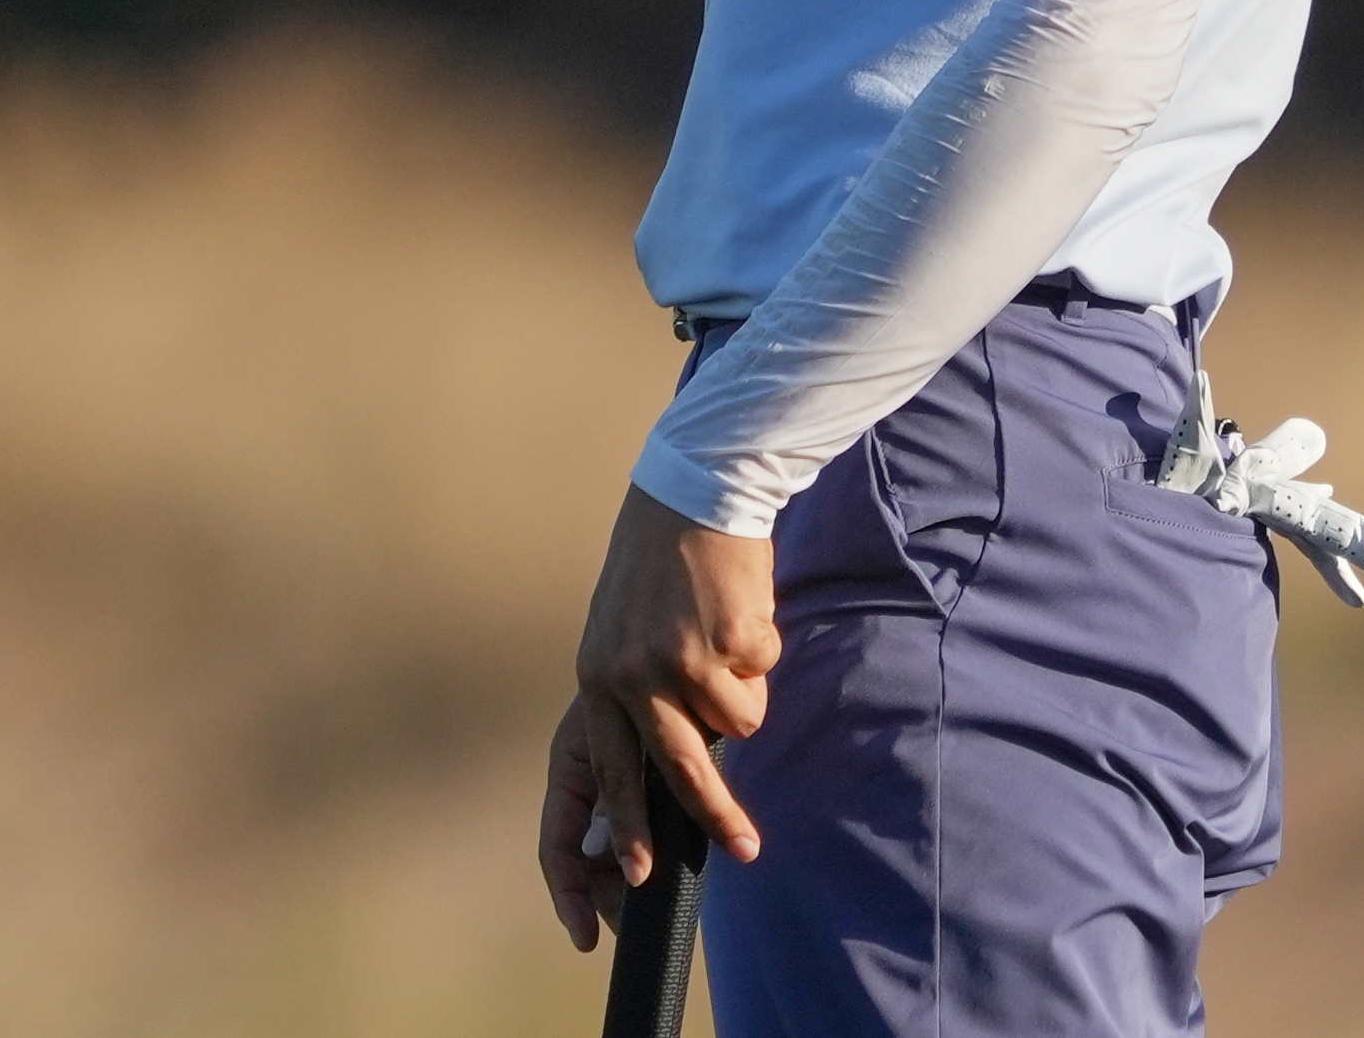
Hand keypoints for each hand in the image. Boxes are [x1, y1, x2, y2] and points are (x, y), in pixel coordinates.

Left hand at [535, 486, 778, 947]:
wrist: (694, 488)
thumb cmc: (660, 564)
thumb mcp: (621, 632)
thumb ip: (635, 694)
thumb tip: (666, 767)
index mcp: (597, 678)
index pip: (609, 772)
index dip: (626, 828)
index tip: (640, 876)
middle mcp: (631, 676)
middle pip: (679, 772)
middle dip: (716, 815)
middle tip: (745, 851)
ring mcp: (681, 659)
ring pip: (739, 721)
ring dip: (748, 687)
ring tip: (728, 633)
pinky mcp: (729, 639)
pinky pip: (765, 673)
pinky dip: (766, 647)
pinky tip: (743, 605)